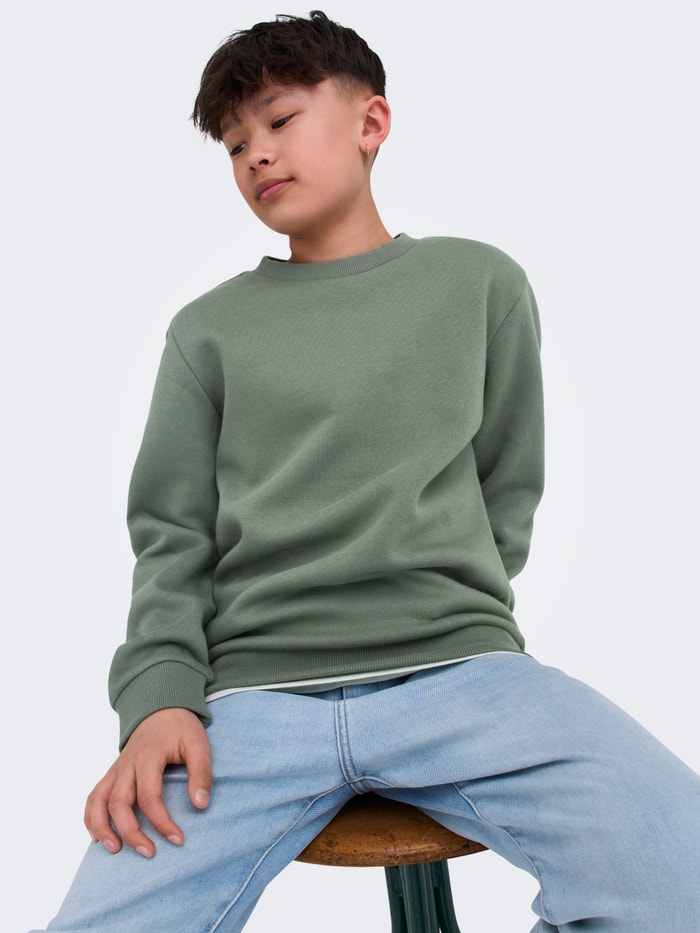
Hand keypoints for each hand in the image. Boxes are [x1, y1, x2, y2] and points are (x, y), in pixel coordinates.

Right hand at [84, 707, 211, 857]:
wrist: (162, 709)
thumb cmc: (181, 729)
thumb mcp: (199, 745)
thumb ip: (201, 773)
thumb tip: (200, 805)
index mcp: (148, 756)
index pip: (149, 796)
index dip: (162, 822)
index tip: (177, 839)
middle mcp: (126, 764)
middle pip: (119, 803)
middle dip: (131, 832)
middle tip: (149, 853)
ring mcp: (116, 768)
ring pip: (98, 800)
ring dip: (101, 827)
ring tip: (114, 849)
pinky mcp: (112, 773)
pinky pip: (94, 796)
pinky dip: (91, 817)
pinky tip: (98, 836)